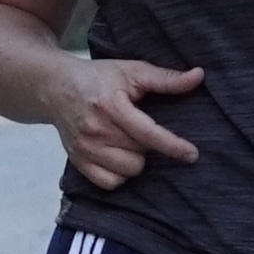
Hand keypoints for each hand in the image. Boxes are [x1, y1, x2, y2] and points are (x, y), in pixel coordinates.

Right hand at [56, 58, 202, 192]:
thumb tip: (198, 76)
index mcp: (111, 106)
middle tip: (137, 126)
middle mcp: (95, 130)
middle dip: (147, 144)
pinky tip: (118, 155)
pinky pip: (110, 183)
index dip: (172, 145)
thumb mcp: (132, 70)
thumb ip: (166, 78)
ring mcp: (84, 149)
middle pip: (140, 154)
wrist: (55, 87)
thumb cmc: (98, 78)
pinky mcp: (77, 162)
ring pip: (129, 171)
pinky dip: (119, 173)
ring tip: (127, 140)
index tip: (192, 154)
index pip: (147, 133)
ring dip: (135, 159)